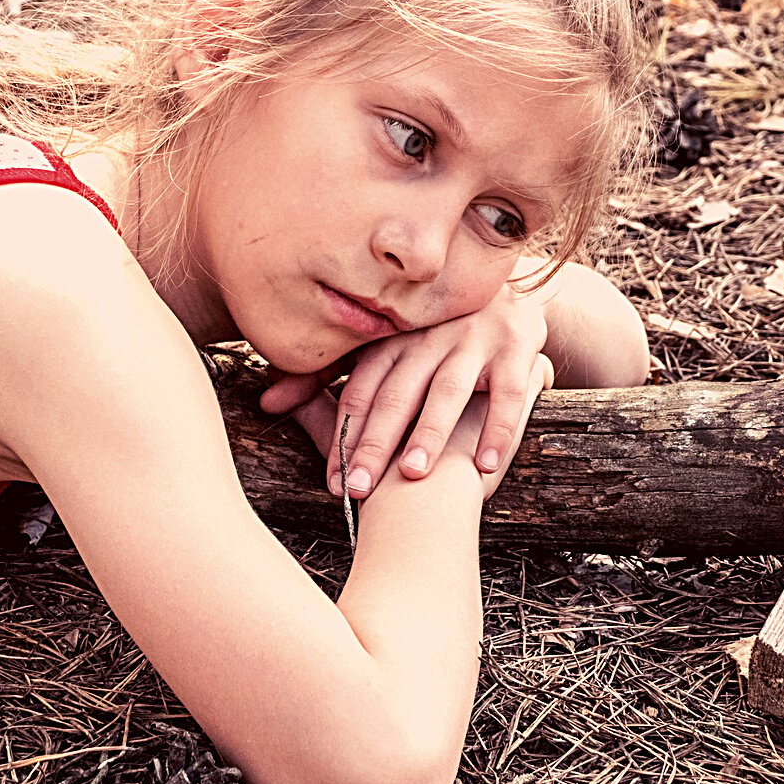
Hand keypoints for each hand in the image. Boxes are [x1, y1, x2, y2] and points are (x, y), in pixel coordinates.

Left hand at [258, 283, 551, 497]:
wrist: (513, 295)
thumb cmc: (433, 336)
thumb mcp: (384, 348)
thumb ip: (328, 375)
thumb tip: (266, 403)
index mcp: (395, 337)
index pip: (362, 388)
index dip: (345, 434)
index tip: (332, 480)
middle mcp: (431, 336)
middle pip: (398, 394)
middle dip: (377, 443)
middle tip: (358, 488)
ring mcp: (475, 341)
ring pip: (449, 392)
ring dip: (430, 434)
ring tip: (413, 475)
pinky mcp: (517, 351)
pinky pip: (508, 394)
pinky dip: (500, 430)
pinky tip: (486, 466)